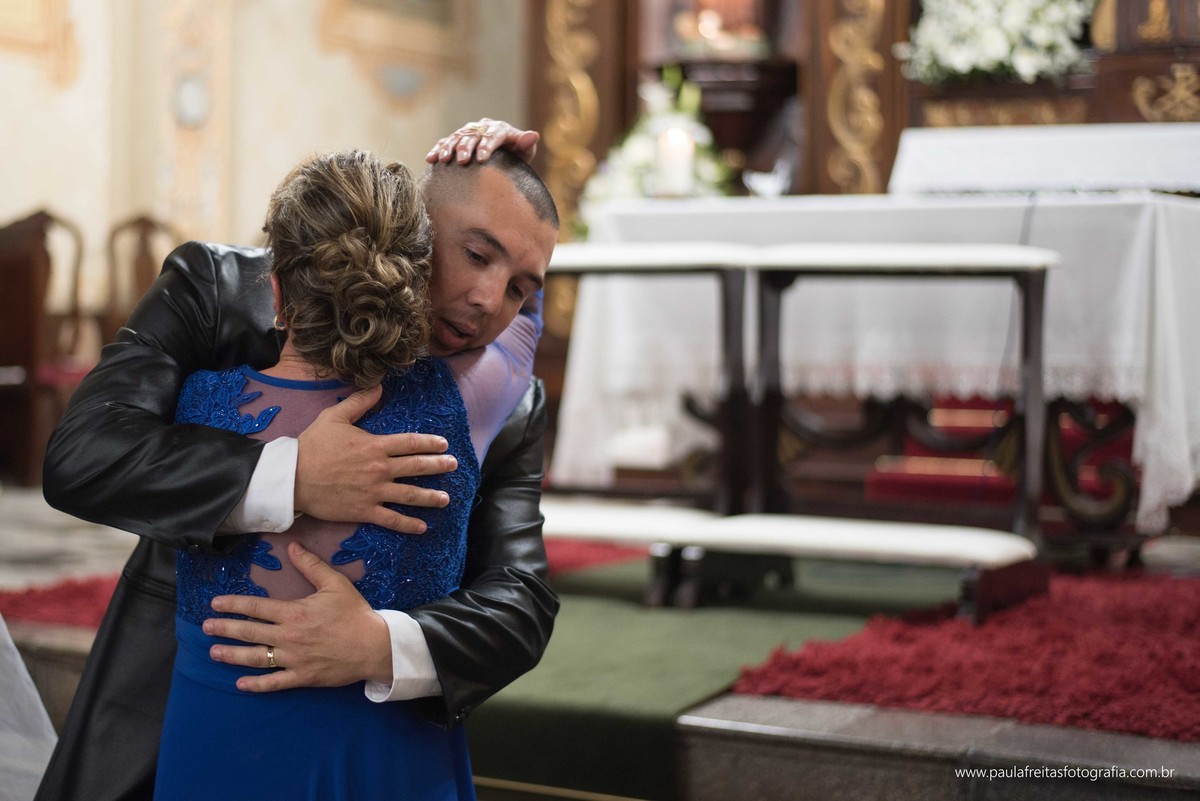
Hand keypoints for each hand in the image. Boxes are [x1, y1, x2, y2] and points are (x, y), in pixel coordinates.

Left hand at [205, 543, 392, 691]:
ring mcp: (293, 659)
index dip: (233, 605)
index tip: (215, 604)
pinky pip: (274, 682)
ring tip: (214, 653)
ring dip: (232, 655)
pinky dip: (256, 685)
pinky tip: (240, 684)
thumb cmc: (354, 613)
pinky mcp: (302, 677)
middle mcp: (288, 636)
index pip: (256, 607)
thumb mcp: (335, 583)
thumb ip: (311, 565)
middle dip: (225, 629)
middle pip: (249, 632)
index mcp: (294, 613)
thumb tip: (292, 546)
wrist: (374, 646)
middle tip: (205, 628)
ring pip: (255, 658)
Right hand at [294, 385, 456, 532]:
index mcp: (375, 446)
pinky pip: (391, 519)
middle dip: (438, 466)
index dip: (430, 443)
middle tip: (453, 466)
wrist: (291, 478)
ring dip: (430, 497)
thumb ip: (359, 402)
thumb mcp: (334, 417)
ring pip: (409, 495)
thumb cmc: (311, 446)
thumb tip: (378, 386)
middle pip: (416, 467)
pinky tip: (422, 527)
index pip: (410, 443)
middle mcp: (379, 469)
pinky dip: (408, 524)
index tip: (443, 444)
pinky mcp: (364, 511)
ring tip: (446, 499)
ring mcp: (373, 492)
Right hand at [426, 118, 539, 164]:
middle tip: (462, 161)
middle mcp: (482, 127)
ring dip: (449, 148)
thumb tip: (533, 135)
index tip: (482, 159)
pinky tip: (430, 159)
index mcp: (499, 129)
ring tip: (444, 160)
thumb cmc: (516, 158)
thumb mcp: (524, 153)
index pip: (493, 134)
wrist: (504, 161)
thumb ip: (527, 145)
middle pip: (472, 135)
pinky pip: (445, 142)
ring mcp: (468, 132)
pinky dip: (438, 149)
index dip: (487, 145)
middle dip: (466, 147)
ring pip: (456, 137)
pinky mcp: (456, 140)